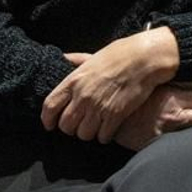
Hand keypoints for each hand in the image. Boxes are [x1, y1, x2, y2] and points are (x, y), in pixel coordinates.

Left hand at [40, 27, 178, 142]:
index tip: (50, 124)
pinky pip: (102, 136)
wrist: (144, 59)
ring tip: (95, 126)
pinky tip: (108, 128)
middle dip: (71, 128)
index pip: (50, 106)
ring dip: (88, 133)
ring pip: (83, 134)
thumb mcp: (92, 56)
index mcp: (74, 80)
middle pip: (66, 126)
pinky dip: (104, 136)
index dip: (47, 119)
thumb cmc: (120, 55)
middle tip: (79, 123)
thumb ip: (76, 61)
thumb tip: (63, 58)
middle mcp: (83, 96)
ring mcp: (99, 107)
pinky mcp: (115, 116)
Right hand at [112, 85, 191, 149]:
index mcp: (172, 95)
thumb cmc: (124, 95)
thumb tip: (161, 69)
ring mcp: (166, 129)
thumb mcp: (142, 82)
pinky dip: (188, 146)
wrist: (105, 114)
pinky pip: (177, 144)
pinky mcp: (157, 142)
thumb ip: (155, 79)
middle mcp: (173, 112)